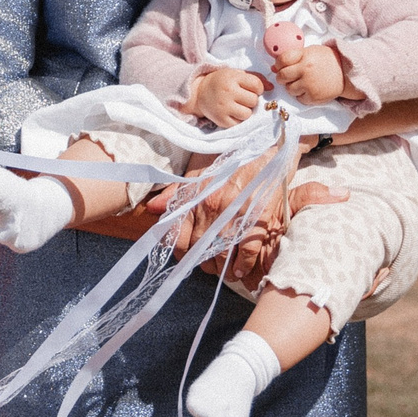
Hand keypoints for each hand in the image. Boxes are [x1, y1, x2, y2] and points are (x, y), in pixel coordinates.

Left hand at [169, 145, 287, 261]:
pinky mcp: (259, 218)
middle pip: (200, 249)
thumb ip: (175, 192)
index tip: (187, 255)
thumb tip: (152, 208)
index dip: (181, 252)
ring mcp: (236, 214)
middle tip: (208, 265)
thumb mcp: (198, 171)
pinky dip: (243, 264)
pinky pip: (248, 251)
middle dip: (203, 263)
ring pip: (222, 254)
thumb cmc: (229, 158)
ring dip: (221, 267)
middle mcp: (213, 207)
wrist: (265, 147)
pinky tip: (240, 269)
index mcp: (196, 197)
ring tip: (224, 269)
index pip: (178, 236)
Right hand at [187, 67, 265, 127]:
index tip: (251, 89)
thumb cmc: (223, 82)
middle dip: (251, 100)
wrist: (200, 92)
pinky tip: (231, 113)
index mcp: (232, 78)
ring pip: (248, 114)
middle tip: (241, 98)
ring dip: (245, 111)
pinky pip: (239, 123)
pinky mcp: (221, 120)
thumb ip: (256, 78)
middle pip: (253, 101)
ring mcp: (224, 107)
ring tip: (237, 106)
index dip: (257, 88)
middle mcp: (228, 92)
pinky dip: (238, 119)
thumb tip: (272, 88)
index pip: (257, 85)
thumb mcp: (237, 74)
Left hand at [270, 31, 346, 104]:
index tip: (281, 66)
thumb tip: (273, 68)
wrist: (346, 72)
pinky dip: (301, 95)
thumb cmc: (326, 60)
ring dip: (292, 87)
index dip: (278, 64)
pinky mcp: (314, 97)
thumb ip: (292, 58)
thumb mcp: (310, 52)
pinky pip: (299, 99)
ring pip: (289, 89)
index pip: (282, 60)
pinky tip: (309, 89)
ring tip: (301, 83)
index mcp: (305, 56)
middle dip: (282, 77)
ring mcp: (310, 85)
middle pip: (282, 76)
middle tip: (287, 77)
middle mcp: (306, 70)